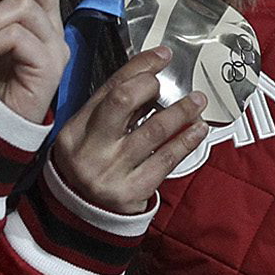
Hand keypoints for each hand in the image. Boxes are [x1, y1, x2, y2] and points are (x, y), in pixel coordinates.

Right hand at [50, 47, 211, 212]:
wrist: (82, 219)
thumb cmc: (91, 167)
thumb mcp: (88, 137)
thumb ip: (111, 111)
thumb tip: (150, 78)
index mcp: (75, 130)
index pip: (109, 88)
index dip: (139, 68)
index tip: (162, 55)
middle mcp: (90, 149)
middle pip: (122, 101)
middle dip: (151, 84)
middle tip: (173, 83)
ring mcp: (111, 172)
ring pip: (153, 130)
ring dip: (181, 111)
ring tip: (198, 101)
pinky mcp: (133, 192)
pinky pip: (166, 159)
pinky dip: (186, 141)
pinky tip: (198, 130)